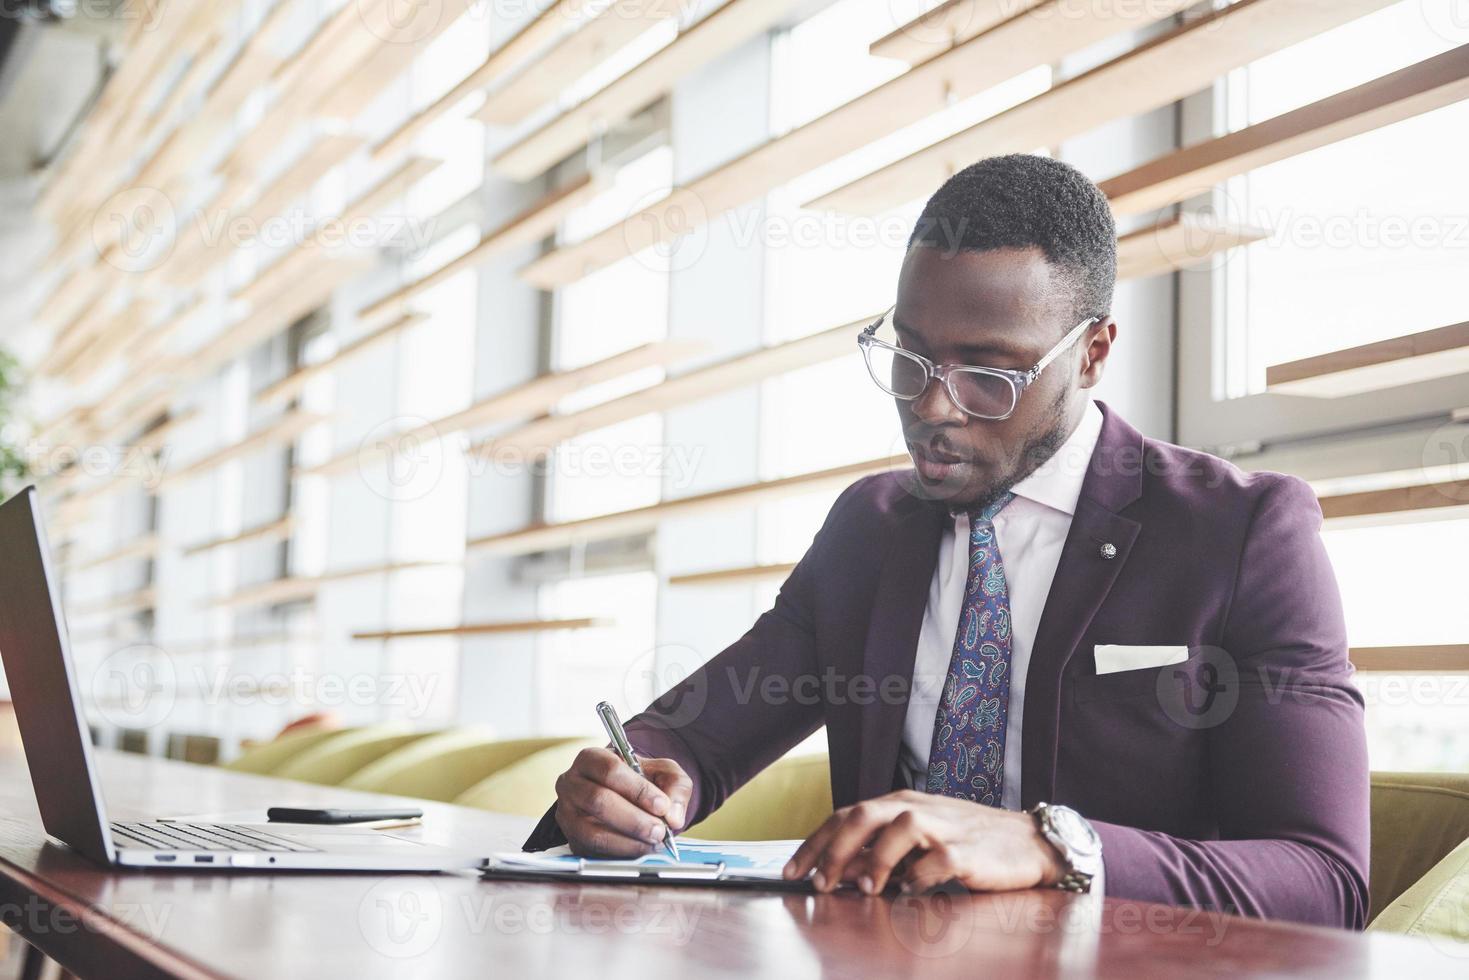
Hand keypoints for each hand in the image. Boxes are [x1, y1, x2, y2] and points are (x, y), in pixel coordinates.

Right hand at [553, 747, 691, 856]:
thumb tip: (673, 816)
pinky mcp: (572, 839)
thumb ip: (675, 787)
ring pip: (593, 832)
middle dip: (634, 820)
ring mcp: (567, 814)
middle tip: (660, 831)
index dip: (638, 790)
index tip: (662, 806)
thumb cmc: (640, 779)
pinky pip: (594, 851)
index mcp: (591, 758)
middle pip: (598, 801)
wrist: (625, 795)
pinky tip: (641, 849)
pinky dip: (621, 854)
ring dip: (628, 841)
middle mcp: (571, 784)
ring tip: (654, 842)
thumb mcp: (663, 772)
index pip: (610, 770)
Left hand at [782, 790, 1065, 895]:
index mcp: (900, 804)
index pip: (845, 816)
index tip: (792, 871)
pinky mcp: (967, 852)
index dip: (815, 843)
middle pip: (863, 816)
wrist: (1026, 841)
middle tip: (819, 883)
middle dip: (834, 851)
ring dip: (875, 860)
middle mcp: (917, 809)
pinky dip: (918, 878)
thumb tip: (837, 873)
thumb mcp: (917, 839)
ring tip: (863, 890)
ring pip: (899, 829)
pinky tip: (910, 892)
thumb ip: (879, 851)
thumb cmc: (966, 840)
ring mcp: (943, 828)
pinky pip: (937, 862)